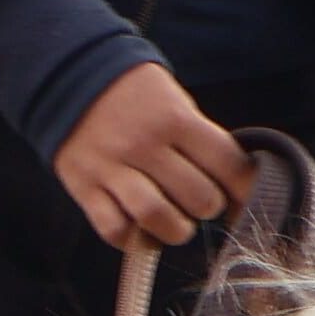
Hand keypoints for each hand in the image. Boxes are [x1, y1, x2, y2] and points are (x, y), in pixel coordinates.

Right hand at [54, 64, 253, 254]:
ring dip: (176, 229)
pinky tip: (140, 229)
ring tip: (176, 223)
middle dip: (207, 207)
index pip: (228, 165)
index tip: (242, 199)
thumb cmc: (135, 95)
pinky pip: (114, 229)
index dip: (245, 189)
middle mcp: (145, 144)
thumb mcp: (176, 102)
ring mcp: (112, 167)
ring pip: (157, 218)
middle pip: (198, 198)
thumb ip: (202, 141)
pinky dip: (133, 239)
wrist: (69, 76)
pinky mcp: (84, 186)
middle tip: (200, 203)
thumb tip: (236, 188)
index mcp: (175, 119)